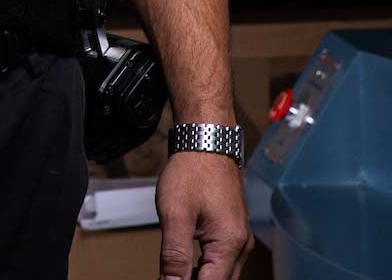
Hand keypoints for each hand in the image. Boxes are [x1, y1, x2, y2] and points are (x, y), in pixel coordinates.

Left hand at [156, 150, 251, 278]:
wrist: (205, 144)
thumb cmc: (191, 173)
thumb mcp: (175, 214)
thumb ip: (174, 254)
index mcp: (229, 244)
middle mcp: (240, 246)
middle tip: (170, 278)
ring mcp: (238, 239)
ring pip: (222, 274)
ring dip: (201, 278)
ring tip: (175, 276)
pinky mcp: (231, 233)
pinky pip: (221, 262)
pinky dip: (205, 270)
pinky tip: (186, 270)